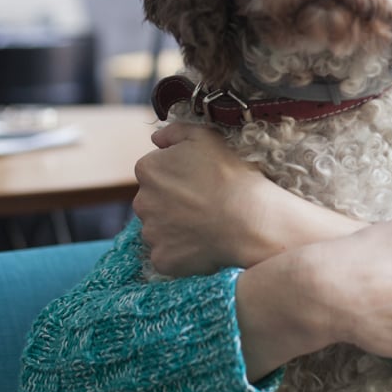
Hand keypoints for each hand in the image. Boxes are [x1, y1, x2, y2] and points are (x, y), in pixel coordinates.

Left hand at [133, 123, 361, 275]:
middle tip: (206, 202)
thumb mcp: (207, 137)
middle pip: (154, 200)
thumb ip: (175, 131)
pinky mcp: (162, 259)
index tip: (201, 180)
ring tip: (208, 224)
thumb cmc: (232, 175)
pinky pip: (168, 254)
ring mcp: (151, 233)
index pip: (155, 171)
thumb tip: (156, 139)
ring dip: (177, 226)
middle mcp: (141, 201)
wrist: (250, 220)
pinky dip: (182, 251)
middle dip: (173, 201)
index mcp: (148, 170)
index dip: (179, 175)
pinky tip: (205, 243)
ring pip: (160, 228)